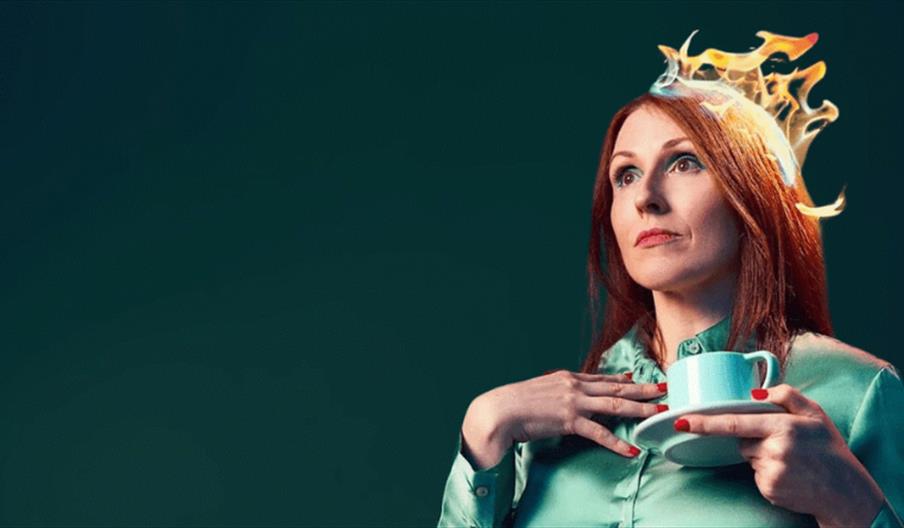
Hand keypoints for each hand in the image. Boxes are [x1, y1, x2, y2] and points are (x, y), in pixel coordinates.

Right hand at [464, 370, 667, 464]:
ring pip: (616, 405)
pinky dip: (617, 443)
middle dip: (643, 388)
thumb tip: (566, 396)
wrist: (500, 410)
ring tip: (659, 413)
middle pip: (616, 387)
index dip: (623, 379)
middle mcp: (575, 386)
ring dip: (640, 409)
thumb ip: (558, 392)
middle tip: (664, 388)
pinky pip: (599, 433)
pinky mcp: (570, 421)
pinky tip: (631, 449)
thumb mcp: (540, 390)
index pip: (601, 378)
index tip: (638, 378)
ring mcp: (574, 402)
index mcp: (567, 378)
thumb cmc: (515, 402)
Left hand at [674, 384, 885, 526]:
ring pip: (748, 456)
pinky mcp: (768, 489)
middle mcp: (774, 450)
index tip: (682, 421)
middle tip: (782, 443)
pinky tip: (788, 472)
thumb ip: (785, 395)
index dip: (705, 423)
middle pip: (741, 438)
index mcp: (782, 427)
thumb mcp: (815, 413)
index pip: (734, 423)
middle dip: (753, 437)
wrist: (845, 491)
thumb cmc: (828, 448)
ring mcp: (769, 472)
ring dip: (761, 453)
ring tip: (790, 458)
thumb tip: (753, 391)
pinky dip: (766, 470)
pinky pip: (755, 473)